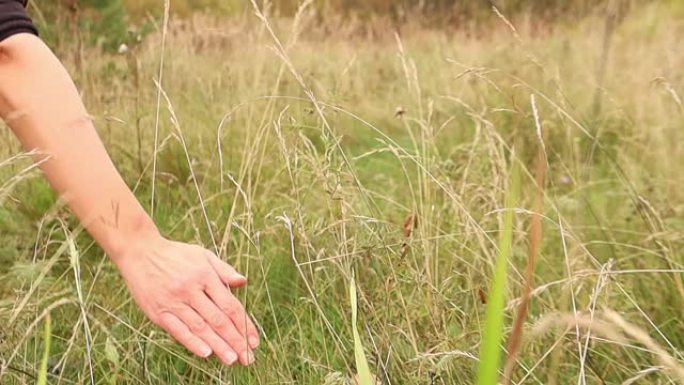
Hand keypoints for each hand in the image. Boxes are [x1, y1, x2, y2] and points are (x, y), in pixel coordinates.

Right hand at [112, 236, 259, 365]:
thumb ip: (224, 270)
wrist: (140, 252)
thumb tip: (243, 282)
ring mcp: (174, 301)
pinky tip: (205, 353)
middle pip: (218, 319)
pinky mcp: (158, 311)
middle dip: (235, 340)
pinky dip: (192, 342)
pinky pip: (177, 329)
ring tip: (231, 359)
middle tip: (248, 358)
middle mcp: (191, 289)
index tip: (254, 340)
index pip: (230, 305)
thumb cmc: (175, 254)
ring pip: (200, 327)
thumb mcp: (202, 255)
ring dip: (218, 345)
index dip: (244, 325)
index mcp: (205, 276)